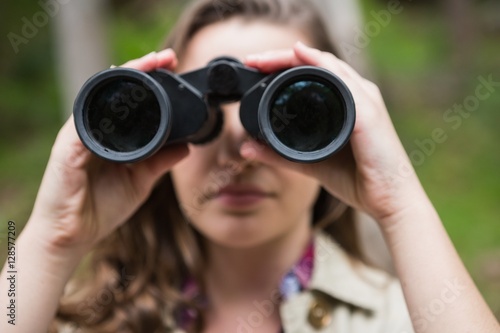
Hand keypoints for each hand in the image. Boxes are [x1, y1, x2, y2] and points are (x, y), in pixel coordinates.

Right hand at [29, 49, 188, 254]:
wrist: (74, 236)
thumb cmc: (101, 207)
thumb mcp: (141, 181)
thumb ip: (160, 161)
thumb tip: (186, 146)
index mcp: (109, 135)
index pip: (128, 100)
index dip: (149, 80)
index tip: (172, 66)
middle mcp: (93, 129)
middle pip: (114, 90)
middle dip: (141, 69)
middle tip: (167, 57)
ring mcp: (78, 136)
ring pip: (100, 96)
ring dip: (125, 77)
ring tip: (150, 63)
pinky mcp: (67, 149)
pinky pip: (85, 123)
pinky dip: (103, 108)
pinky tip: (122, 94)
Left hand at [242, 42, 426, 227]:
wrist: (389, 200)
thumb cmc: (359, 179)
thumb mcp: (311, 163)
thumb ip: (280, 155)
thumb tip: (248, 148)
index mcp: (347, 104)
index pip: (313, 74)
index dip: (283, 66)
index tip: (254, 68)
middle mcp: (357, 95)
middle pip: (317, 64)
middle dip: (281, 57)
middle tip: (252, 59)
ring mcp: (364, 101)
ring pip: (327, 66)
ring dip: (294, 57)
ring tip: (265, 58)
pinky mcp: (367, 114)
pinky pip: (342, 81)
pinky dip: (319, 65)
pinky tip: (300, 56)